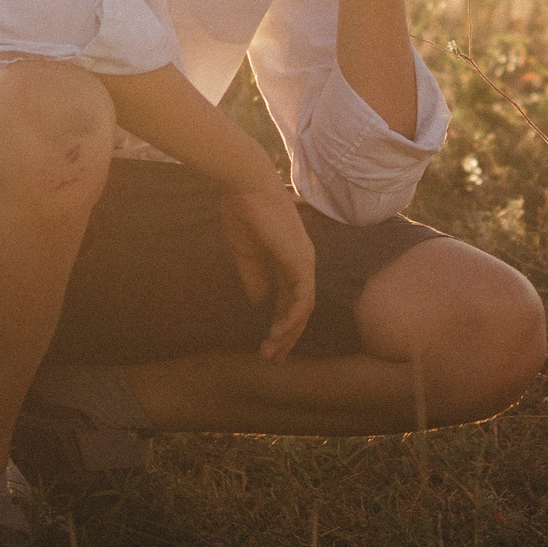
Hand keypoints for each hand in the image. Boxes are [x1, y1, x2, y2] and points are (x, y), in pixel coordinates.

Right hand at [221, 183, 317, 361]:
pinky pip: (303, 298)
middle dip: (286, 336)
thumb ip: (255, 277)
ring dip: (287, 334)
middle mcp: (301, 262)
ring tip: (270, 353)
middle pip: (299, 309)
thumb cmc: (243, 213)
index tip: (266, 345)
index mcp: (288, 259)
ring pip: (303, 309)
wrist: (245, 187)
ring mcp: (304, 262)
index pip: (289, 300)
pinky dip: (292, 319)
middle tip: (271, 359)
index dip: (279, 324)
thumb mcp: (246, 254)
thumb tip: (259, 302)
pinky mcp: (301, 261)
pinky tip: (277, 334)